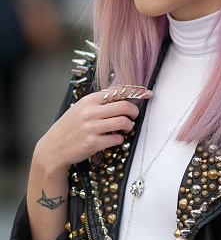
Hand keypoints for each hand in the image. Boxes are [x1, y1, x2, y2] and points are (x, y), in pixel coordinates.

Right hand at [34, 85, 152, 174]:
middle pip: (124, 106)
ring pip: (124, 123)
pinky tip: (114, 140)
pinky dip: (120, 140)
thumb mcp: (82, 109)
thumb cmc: (70, 127)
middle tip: (134, 116)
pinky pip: (117, 139)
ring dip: (129, 126)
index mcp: (89, 100)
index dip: (136, 91)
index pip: (118, 91)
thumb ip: (100, 103)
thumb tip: (124, 97)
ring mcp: (91, 128)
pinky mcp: (93, 143)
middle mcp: (90, 112)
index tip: (148, 93)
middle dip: (135, 112)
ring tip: (125, 129)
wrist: (53, 148)